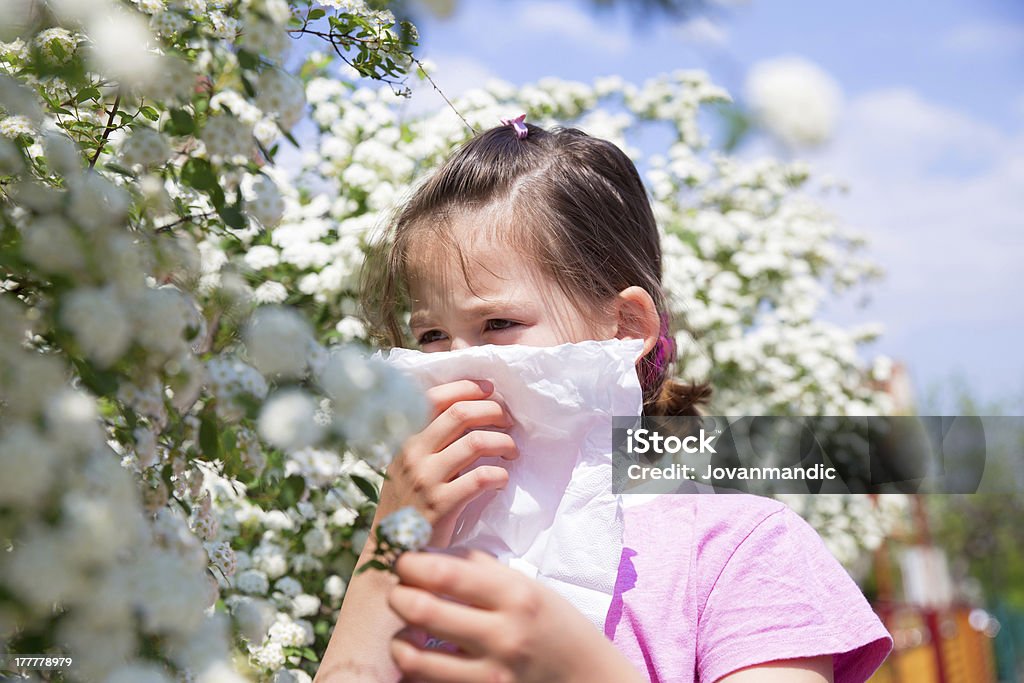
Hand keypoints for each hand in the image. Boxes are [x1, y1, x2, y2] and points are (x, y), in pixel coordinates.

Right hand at [374, 379, 518, 548]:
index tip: (490, 389)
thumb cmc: (408, 504)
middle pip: (460, 414)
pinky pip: (482, 478)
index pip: (435, 398)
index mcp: (405, 439)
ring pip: (475, 442)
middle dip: (492, 411)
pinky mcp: (442, 504)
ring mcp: (426, 479)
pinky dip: (500, 475)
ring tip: (511, 451)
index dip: (467, 388)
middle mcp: (412, 454)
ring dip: (503, 443)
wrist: (393, 551)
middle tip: (508, 421)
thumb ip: (430, 439)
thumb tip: (471, 409)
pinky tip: (501, 480)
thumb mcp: (408, 465)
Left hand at [387, 549, 645, 682]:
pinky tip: (423, 657)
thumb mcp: (527, 586)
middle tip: (400, 591)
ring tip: (407, 629)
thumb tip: (429, 552)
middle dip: (398, 595)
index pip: (444, 572)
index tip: (404, 560)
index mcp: (515, 595)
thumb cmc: (553, 625)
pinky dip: (415, 669)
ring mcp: (491, 675)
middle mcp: (502, 635)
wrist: (587, 678)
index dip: (411, 563)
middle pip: (420, 609)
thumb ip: (480, 568)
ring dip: (399, 639)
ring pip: (412, 658)